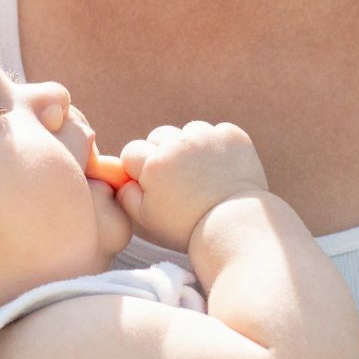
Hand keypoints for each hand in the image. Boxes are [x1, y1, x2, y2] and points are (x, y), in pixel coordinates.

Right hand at [115, 120, 268, 249]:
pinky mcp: (233, 136)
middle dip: (162, 153)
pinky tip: (222, 168)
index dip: (138, 168)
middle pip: (159, 136)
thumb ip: (127, 195)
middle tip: (178, 179)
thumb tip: (124, 179)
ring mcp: (207, 137)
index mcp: (154, 163)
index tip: (151, 183)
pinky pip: (217, 132)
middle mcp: (178, 143)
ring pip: (188, 132)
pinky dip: (218, 146)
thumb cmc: (187, 226)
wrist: (234, 224)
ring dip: (190, 147)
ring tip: (202, 174)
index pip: (132, 151)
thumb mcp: (147, 218)